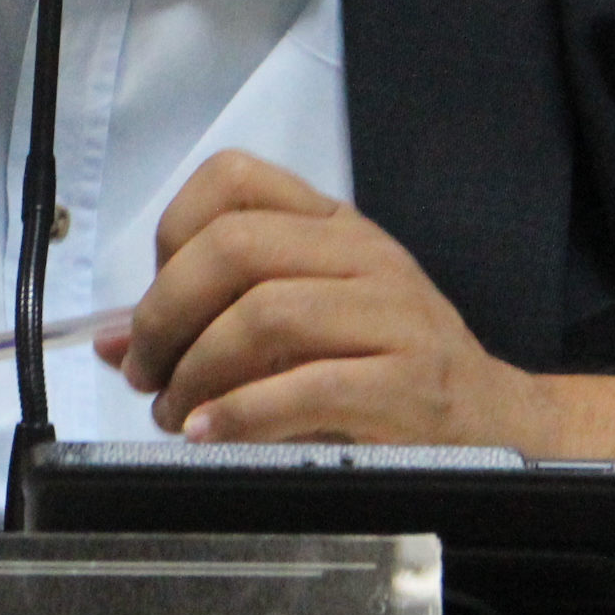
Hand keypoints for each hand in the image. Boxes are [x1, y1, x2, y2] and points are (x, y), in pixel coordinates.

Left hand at [101, 150, 614, 457]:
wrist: (501, 423)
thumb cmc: (389, 371)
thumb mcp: (302, 330)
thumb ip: (210, 324)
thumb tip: (114, 341)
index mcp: (331, 226)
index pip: (232, 180)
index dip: (171, 235)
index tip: (151, 301)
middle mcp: (361, 254)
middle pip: (235, 247)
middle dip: (166, 314)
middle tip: (146, 372)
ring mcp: (392, 312)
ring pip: (266, 313)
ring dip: (199, 371)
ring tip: (179, 415)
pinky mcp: (411, 381)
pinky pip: (309, 384)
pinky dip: (244, 414)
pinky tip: (214, 434)